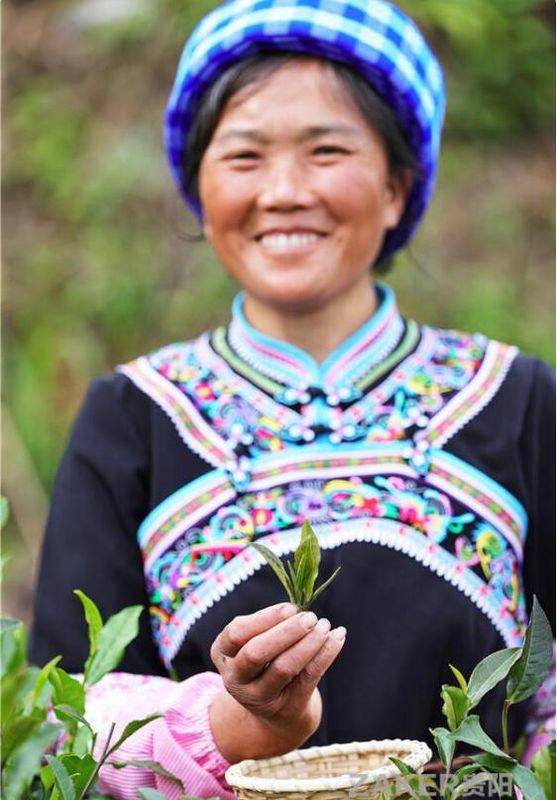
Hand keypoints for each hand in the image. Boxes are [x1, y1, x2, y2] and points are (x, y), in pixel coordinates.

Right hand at [209, 602, 345, 761]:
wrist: (274, 711)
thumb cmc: (264, 662)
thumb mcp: (253, 643)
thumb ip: (267, 626)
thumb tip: (298, 611)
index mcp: (222, 653)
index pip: (237, 633)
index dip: (264, 619)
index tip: (291, 608)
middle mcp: (235, 678)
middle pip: (256, 653)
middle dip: (286, 632)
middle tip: (311, 617)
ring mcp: (258, 697)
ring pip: (284, 667)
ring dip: (308, 643)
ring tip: (325, 626)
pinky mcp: (286, 707)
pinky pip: (308, 677)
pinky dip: (326, 654)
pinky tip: (338, 637)